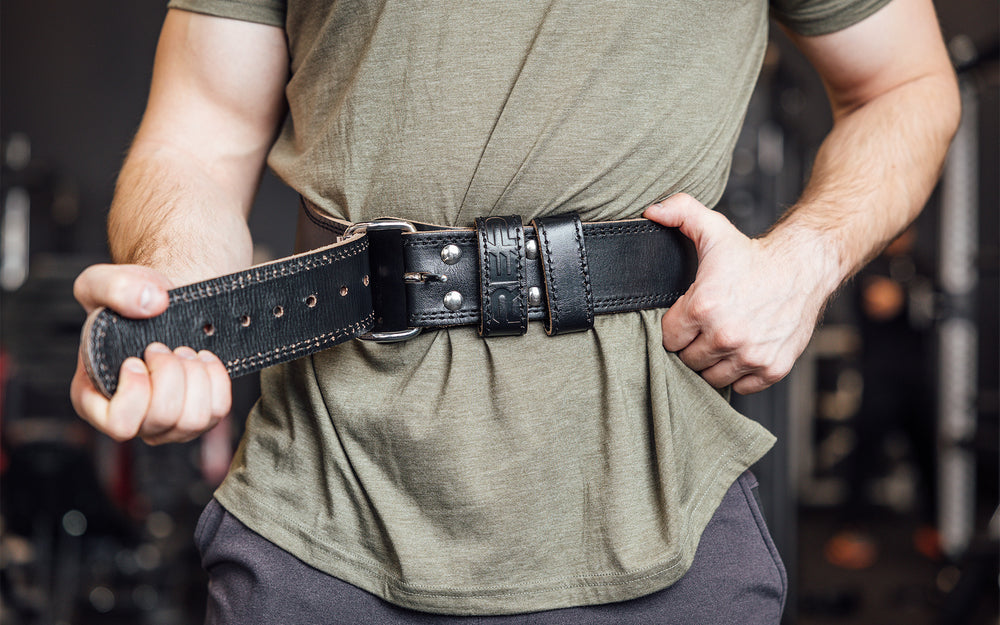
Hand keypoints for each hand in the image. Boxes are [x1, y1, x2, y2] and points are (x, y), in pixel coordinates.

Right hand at [70, 264, 231, 443]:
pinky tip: (204, 357)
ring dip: (196, 378)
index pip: (120, 424)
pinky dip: (217, 380)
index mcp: (94, 399)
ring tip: (185, 351)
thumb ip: (115, 287)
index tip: (138, 358)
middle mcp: (134, 418)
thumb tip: (153, 302)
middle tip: (164, 346)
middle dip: (170, 375)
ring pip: (194, 421)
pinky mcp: (198, 414)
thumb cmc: (128, 302)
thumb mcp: (102, 283)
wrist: (162, 306)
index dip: (136, 392)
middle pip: (162, 419)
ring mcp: (167, 422)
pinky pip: (218, 411)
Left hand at [644, 194, 832, 393]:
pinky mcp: (771, 369)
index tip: (687, 317)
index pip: (668, 338)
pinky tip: (742, 350)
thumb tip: (652, 211)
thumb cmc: (754, 254)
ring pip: (712, 377)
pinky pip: (740, 386)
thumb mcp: (713, 229)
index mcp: (704, 307)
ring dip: (714, 362)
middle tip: (705, 327)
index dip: (675, 327)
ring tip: (722, 339)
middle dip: (693, 345)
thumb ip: (679, 212)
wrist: (804, 267)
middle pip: (688, 360)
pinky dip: (739, 373)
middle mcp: (726, 335)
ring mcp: (750, 355)